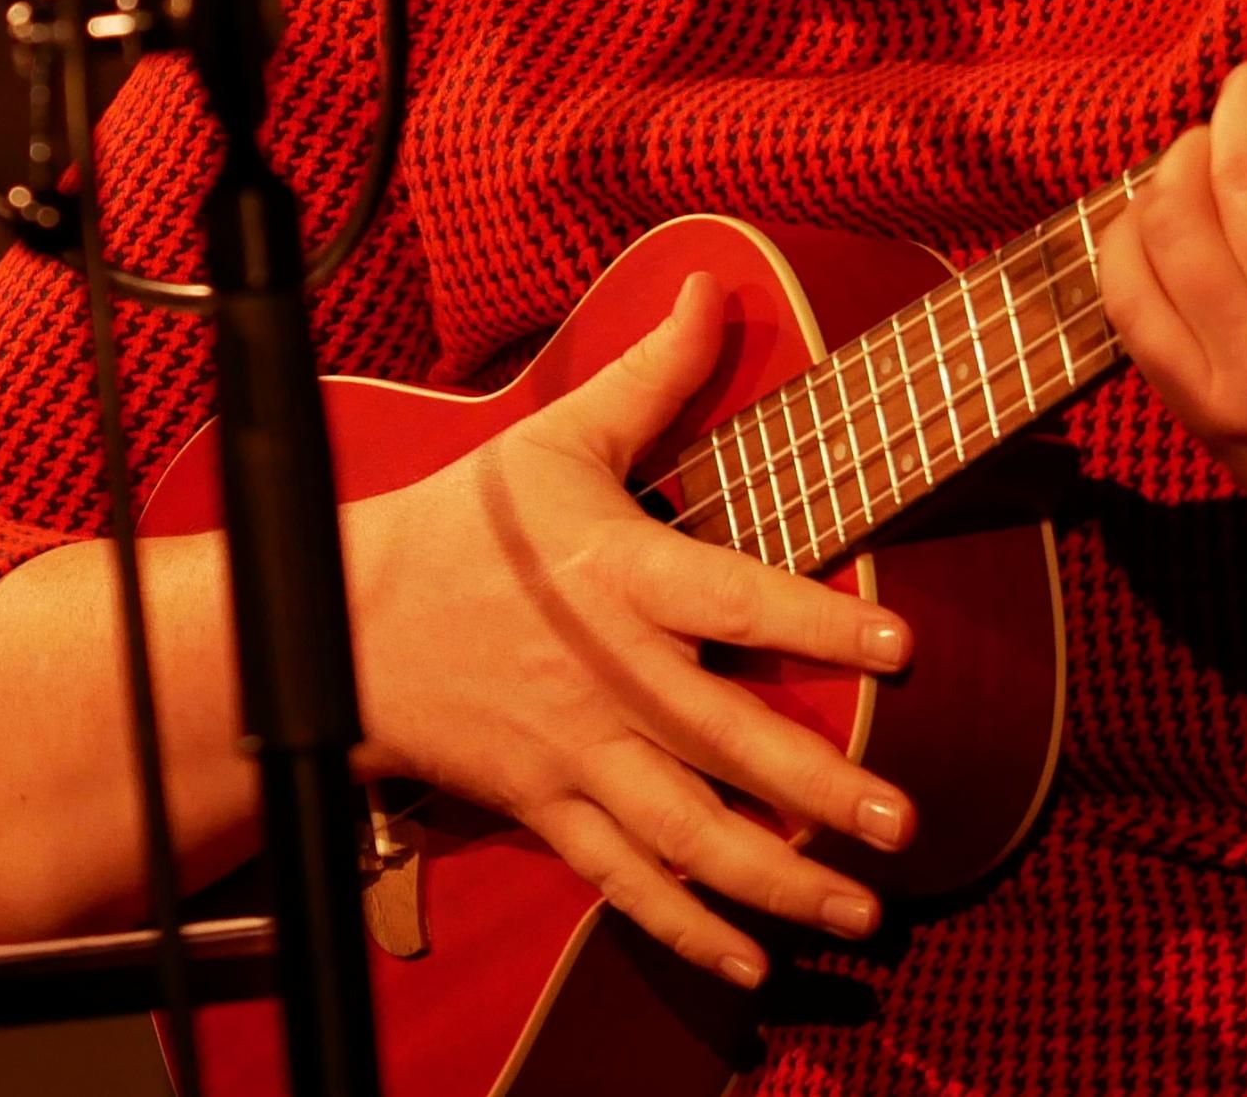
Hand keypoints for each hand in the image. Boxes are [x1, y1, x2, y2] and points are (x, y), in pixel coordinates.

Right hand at [342, 272, 916, 986]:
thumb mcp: (555, 439)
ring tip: (859, 906)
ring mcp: (574, 751)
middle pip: (718, 737)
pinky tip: (752, 959)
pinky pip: (623, 880)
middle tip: (900, 821)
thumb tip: (715, 286)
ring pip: (682, 830)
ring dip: (774, 879)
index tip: (899, 646)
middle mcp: (603, 672)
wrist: (346, 622)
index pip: (728, 594)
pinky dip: (685, 928)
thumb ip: (651, 373)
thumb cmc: (465, 526)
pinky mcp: (547, 806)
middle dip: (813, 786)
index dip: (814, 620)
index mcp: (615, 572)